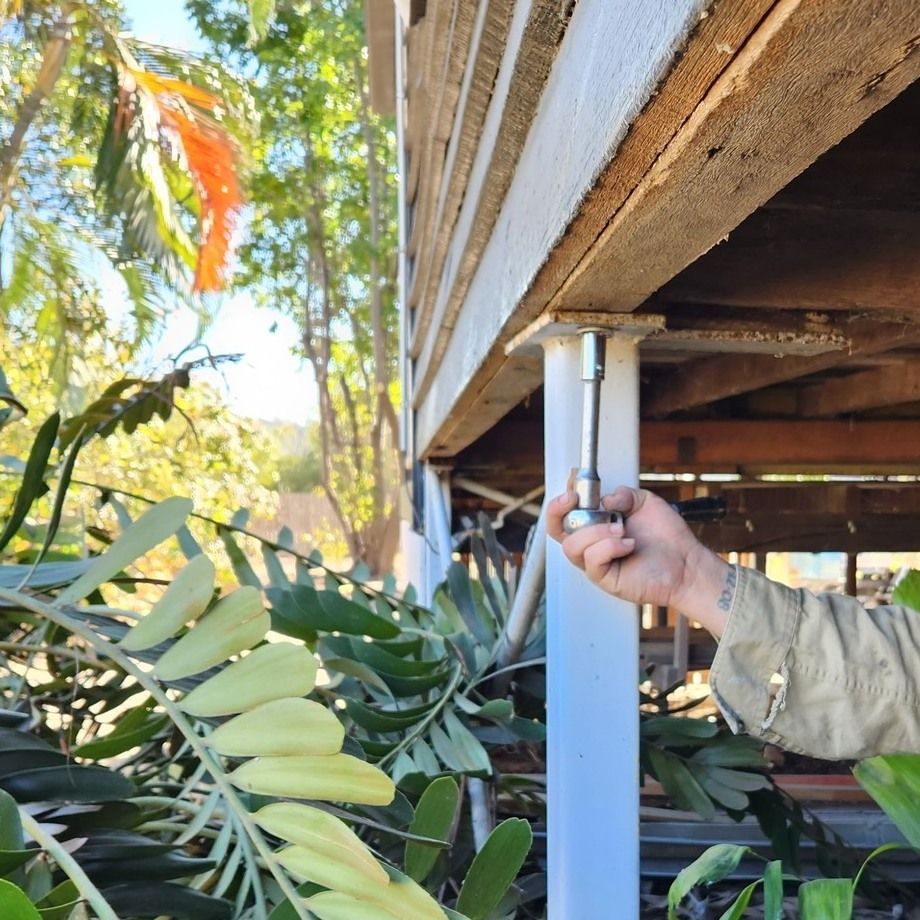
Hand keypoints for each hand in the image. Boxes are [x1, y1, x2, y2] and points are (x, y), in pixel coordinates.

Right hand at [546, 486, 730, 633]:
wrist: (686, 562)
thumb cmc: (667, 537)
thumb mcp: (645, 502)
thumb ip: (624, 494)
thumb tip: (604, 500)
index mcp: (597, 524)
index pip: (567, 512)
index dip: (562, 496)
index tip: (572, 481)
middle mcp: (592, 543)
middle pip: (556, 530)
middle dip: (558, 510)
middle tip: (574, 499)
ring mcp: (596, 561)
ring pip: (571, 546)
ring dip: (594, 532)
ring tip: (620, 529)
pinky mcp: (604, 578)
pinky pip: (591, 561)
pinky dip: (609, 547)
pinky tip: (628, 544)